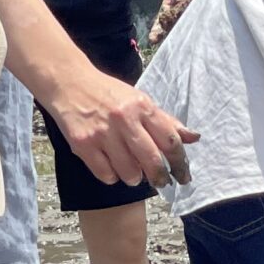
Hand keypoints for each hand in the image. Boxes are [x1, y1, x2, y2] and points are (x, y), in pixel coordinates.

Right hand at [41, 61, 197, 187]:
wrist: (69, 83)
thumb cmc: (109, 94)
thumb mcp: (140, 101)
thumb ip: (166, 121)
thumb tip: (194, 138)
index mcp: (142, 107)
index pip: (170, 141)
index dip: (181, 163)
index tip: (183, 175)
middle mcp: (124, 119)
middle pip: (153, 162)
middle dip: (160, 177)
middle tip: (161, 181)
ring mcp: (103, 133)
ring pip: (130, 173)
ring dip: (134, 177)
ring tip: (131, 169)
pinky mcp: (83, 145)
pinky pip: (106, 175)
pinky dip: (112, 176)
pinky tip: (111, 166)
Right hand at [149, 0, 220, 46]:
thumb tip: (182, 5)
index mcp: (171, 3)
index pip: (162, 19)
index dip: (157, 30)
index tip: (153, 40)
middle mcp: (182, 11)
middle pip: (174, 28)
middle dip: (170, 39)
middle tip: (168, 50)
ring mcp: (195, 13)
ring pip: (188, 28)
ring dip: (186, 37)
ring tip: (183, 50)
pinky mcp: (208, 12)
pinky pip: (203, 23)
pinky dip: (201, 31)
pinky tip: (200, 40)